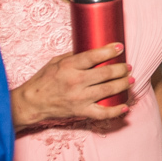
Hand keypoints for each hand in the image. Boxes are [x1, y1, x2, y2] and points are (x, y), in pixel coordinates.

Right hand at [11, 43, 132, 128]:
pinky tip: (125, 106)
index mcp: (68, 67)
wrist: (31, 103)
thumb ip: (75, 56)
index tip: (120, 47)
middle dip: (121, 69)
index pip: (94, 56)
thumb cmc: (43, 80)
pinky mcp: (80, 112)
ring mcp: (79, 98)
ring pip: (108, 91)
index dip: (110, 51)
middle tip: (127, 66)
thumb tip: (94, 49)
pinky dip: (116, 111)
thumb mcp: (56, 61)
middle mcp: (75, 82)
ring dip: (123, 85)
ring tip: (130, 80)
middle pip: (105, 74)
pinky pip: (102, 113)